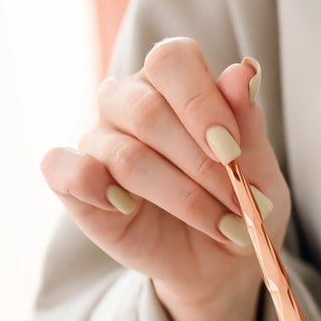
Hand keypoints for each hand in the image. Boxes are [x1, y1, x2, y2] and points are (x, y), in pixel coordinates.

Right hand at [40, 38, 289, 320]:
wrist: (219, 260)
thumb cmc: (239, 202)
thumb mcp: (259, 171)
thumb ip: (247, 122)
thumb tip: (243, 72)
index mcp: (175, 81)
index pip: (172, 60)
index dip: (200, 101)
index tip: (231, 151)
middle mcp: (129, 100)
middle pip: (148, 110)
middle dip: (200, 164)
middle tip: (239, 202)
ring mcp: (98, 139)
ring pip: (125, 155)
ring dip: (181, 197)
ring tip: (221, 224)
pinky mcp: (72, 180)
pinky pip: (62, 168)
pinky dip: (92, 187)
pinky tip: (127, 209)